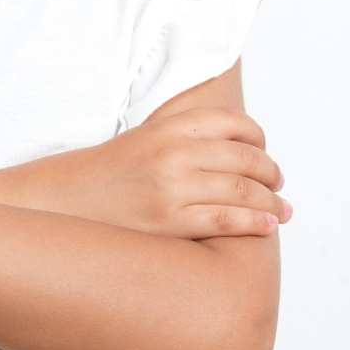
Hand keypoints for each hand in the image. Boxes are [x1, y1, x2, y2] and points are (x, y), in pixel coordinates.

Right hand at [45, 106, 289, 237]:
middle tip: (279, 185)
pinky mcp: (169, 221)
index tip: (265, 153)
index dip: (259, 139)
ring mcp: (172, 188)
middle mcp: (174, 152)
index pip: (235, 124)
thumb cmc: (111, 172)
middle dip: (272, 174)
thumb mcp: (147, 136)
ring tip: (282, 210)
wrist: (67, 200)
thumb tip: (238, 140)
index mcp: (170, 126)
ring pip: (243, 191)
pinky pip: (226, 220)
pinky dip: (255, 222)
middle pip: (246, 160)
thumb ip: (186, 131)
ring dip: (271, 202)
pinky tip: (268, 225)